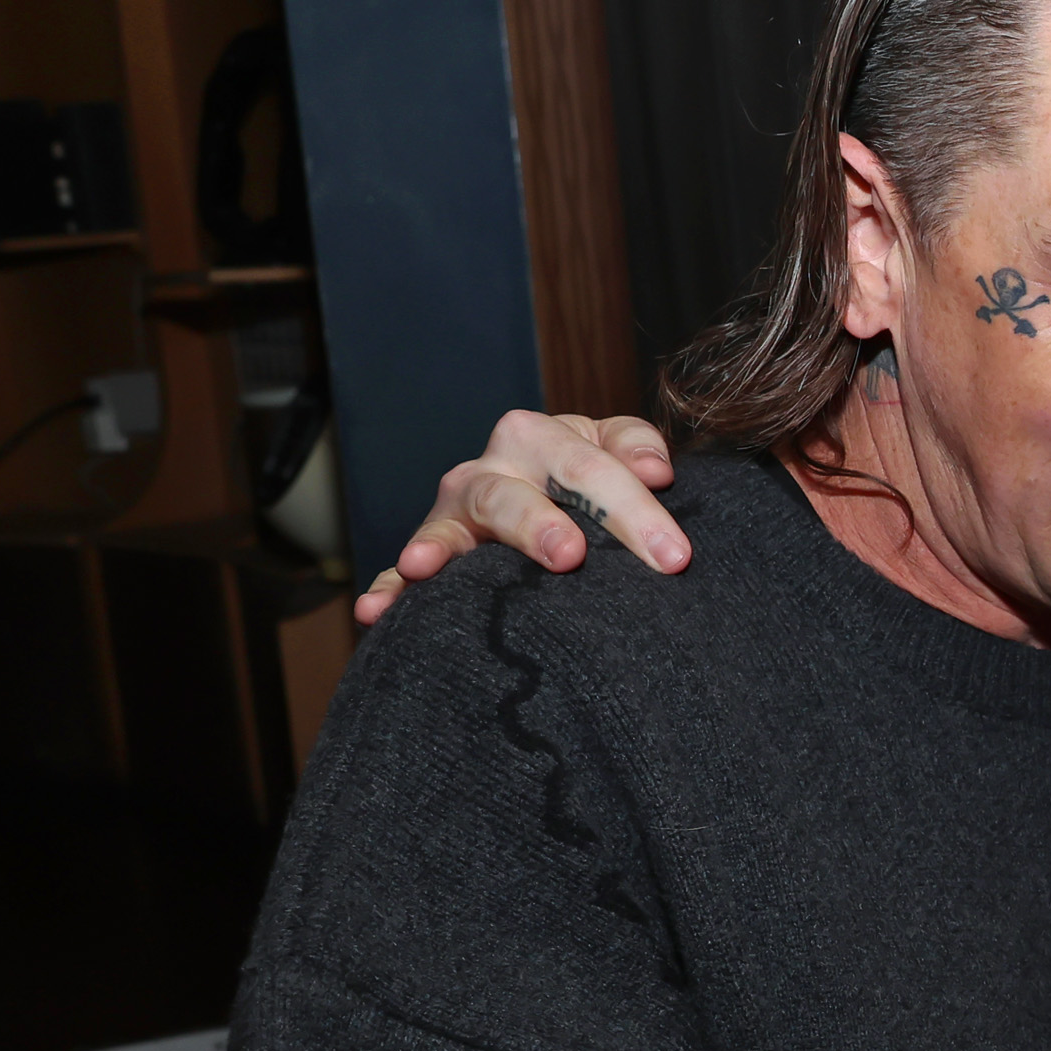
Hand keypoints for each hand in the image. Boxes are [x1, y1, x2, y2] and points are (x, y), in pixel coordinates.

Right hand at [354, 412, 685, 625]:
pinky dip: (389, 589)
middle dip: (542, 524)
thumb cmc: (596, 483)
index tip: (674, 557)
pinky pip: (401, 571)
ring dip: (444, 544)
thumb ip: (637, 449)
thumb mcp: (618, 453)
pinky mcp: (432, 551)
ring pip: (452, 523)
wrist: (554, 503)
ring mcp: (457, 511)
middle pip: (515, 492)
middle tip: (572, 557)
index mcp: (546, 439)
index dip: (634, 506)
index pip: (592, 464)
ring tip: (430, 568)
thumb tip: (657, 471)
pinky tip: (375, 612)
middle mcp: (495, 468)